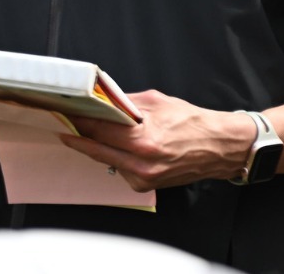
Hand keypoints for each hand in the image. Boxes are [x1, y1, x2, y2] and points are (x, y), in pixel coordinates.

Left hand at [60, 90, 257, 191]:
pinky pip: (119, 168)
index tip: (65, 112)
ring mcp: (143, 178)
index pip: (98, 129)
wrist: (219, 148)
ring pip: (105, 159)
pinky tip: (120, 146)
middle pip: (95, 148)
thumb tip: (100, 99)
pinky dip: (115, 157)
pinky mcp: (145, 186)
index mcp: (143, 140)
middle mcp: (141, 163)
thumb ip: (124, 102)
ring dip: (97, 145)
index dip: (79, 120)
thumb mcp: (156, 102)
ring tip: (92, 130)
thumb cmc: (192, 122)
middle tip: (65, 123)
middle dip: (79, 134)